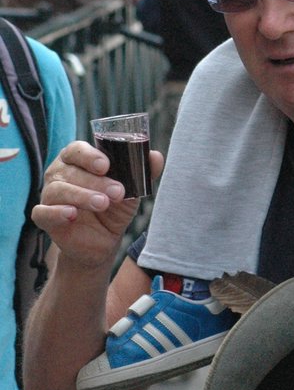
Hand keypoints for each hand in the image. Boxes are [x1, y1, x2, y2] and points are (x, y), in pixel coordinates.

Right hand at [32, 141, 164, 270]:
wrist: (103, 240)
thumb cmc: (114, 205)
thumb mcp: (132, 188)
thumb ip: (143, 171)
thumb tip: (156, 157)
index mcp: (77, 159)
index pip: (77, 149)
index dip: (90, 155)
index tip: (106, 165)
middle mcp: (59, 173)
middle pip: (71, 171)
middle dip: (96, 181)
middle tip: (117, 192)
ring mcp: (49, 194)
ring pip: (58, 190)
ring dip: (81, 196)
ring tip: (103, 203)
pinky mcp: (44, 217)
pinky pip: (42, 212)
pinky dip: (56, 212)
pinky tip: (72, 215)